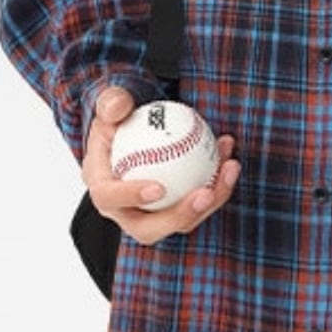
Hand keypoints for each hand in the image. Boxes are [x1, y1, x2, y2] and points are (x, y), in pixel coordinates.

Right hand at [82, 86, 240, 245]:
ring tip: (230, 168)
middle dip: (180, 216)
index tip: (158, 187)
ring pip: (182, 220)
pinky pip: (199, 204)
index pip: (109, 198)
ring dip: (212, 199)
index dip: (131, 197)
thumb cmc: (120, 119)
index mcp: (101, 186)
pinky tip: (230, 159)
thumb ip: (112, 103)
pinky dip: (218, 184)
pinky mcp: (175, 210)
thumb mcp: (111, 104)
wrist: (133, 134)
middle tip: (205, 193)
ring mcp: (151, 215)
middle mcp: (124, 210)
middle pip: (148, 229)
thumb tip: (117, 108)